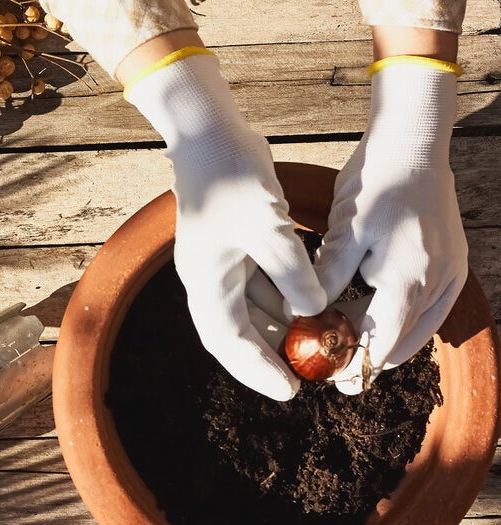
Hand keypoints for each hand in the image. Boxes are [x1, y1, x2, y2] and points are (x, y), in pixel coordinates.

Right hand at [128, 51, 325, 400]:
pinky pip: (262, 284)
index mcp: (204, 281)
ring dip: (283, 326)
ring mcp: (221, 262)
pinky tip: (315, 304)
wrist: (209, 133)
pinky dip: (286, 297)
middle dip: (272, 354)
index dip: (258, 370)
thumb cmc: (231, 178)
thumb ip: (293, 274)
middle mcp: (208, 278)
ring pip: (253, 309)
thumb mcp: (268, 227)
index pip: (228, 341)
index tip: (291, 391)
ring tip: (320, 343)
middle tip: (309, 374)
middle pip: (238, 332)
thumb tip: (316, 311)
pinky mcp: (237, 245)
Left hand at [315, 60, 467, 392]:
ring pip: (416, 330)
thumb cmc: (374, 183)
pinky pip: (428, 311)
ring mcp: (452, 277)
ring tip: (349, 348)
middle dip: (368, 358)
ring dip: (385, 341)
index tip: (332, 380)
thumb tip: (303, 315)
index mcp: (408, 280)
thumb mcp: (343, 230)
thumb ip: (328, 277)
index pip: (381, 344)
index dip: (355, 366)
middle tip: (335, 369)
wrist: (414, 146)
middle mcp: (438, 285)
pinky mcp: (454, 267)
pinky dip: (401, 321)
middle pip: (401, 343)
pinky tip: (373, 319)